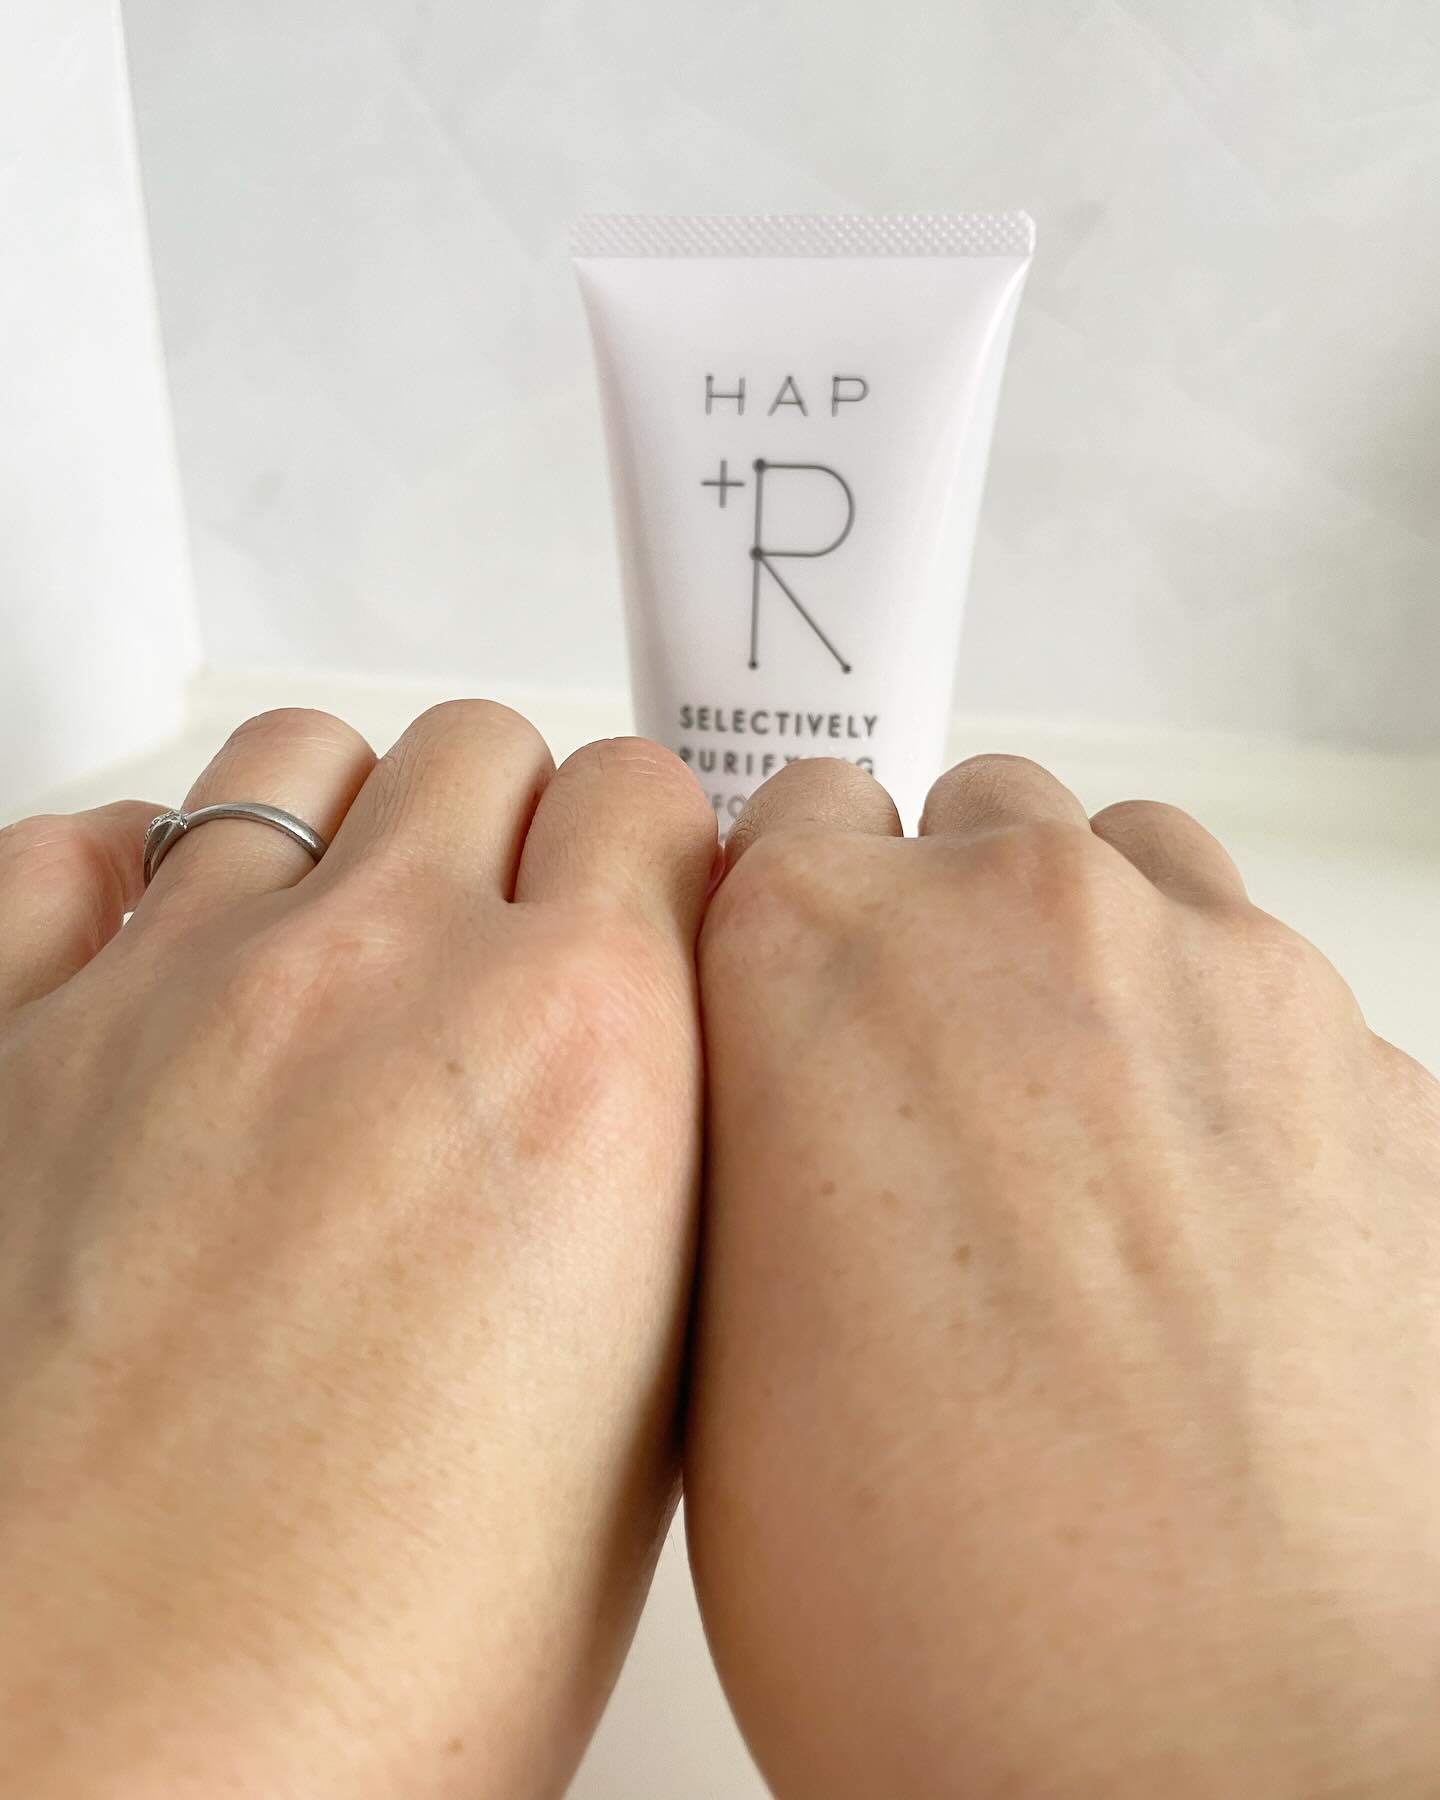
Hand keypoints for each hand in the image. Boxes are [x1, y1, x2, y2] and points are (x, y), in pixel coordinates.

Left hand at [0, 704, 716, 1798]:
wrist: (106, 1774)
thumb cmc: (376, 1666)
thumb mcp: (646, 1409)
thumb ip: (661, 1173)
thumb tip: (647, 1073)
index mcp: (580, 1054)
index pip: (654, 801)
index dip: (663, 854)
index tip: (651, 900)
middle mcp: (380, 981)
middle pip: (485, 750)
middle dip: (522, 821)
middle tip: (517, 928)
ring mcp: (178, 991)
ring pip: (299, 759)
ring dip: (354, 822)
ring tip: (358, 936)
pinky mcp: (11, 1038)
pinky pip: (83, 846)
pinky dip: (145, 867)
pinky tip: (176, 957)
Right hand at [688, 754, 1439, 1797]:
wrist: (1221, 1756)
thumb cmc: (947, 1602)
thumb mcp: (722, 1351)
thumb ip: (749, 1153)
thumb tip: (792, 1110)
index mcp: (818, 960)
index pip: (795, 817)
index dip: (793, 916)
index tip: (806, 994)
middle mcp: (1024, 925)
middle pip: (973, 830)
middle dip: (947, 934)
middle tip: (939, 1098)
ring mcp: (1220, 979)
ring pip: (1132, 878)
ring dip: (1092, 971)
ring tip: (1078, 1153)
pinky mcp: (1372, 1066)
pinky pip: (1267, 996)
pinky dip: (1225, 1067)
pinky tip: (1210, 1232)